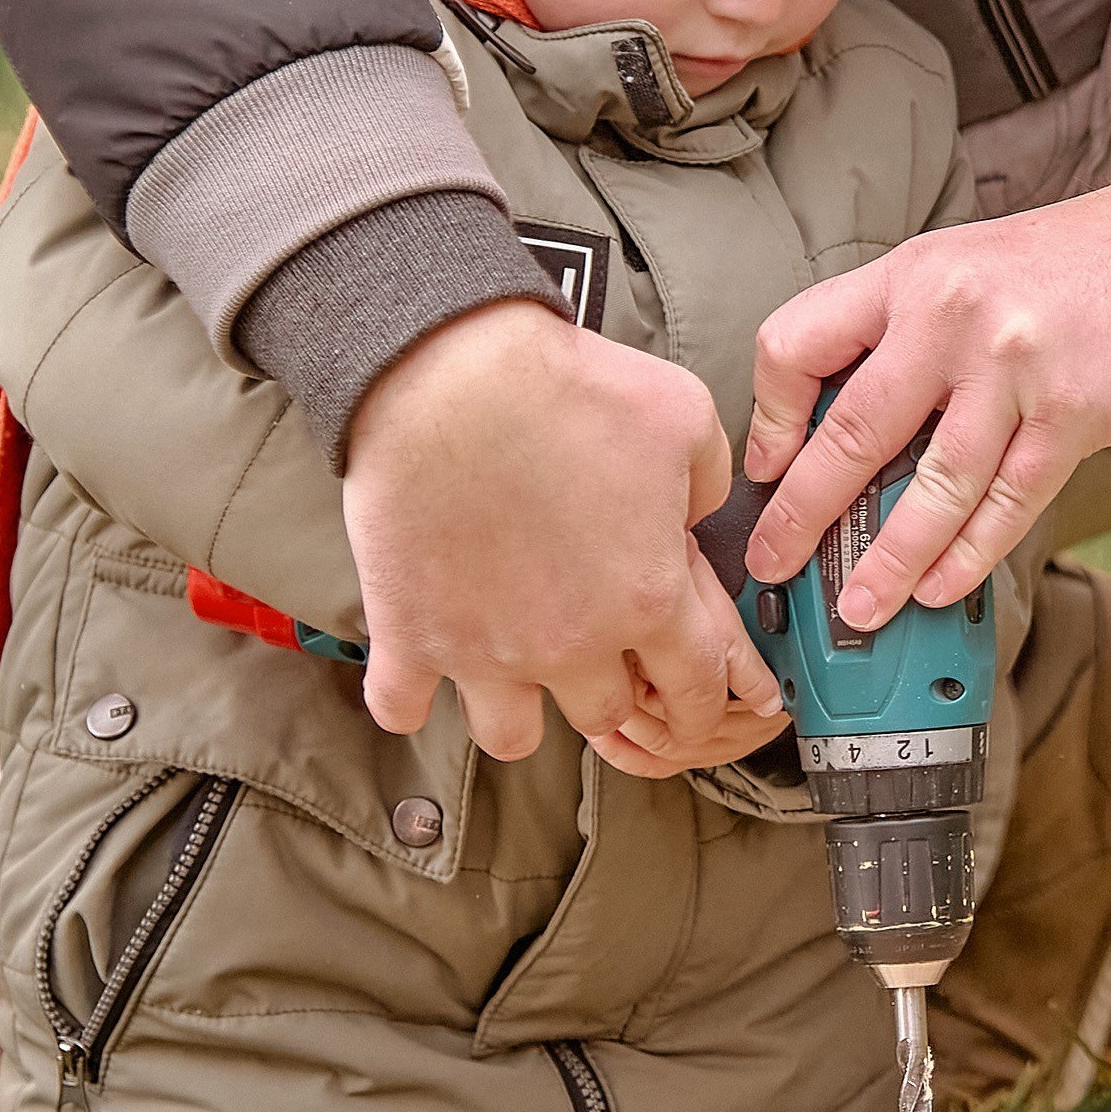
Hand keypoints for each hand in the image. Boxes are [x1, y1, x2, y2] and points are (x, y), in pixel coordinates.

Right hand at [343, 299, 779, 763]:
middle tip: (592, 652)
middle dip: (606, 688)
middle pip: (604, 716)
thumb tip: (695, 513)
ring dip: (516, 710)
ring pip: (511, 737)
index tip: (690, 709)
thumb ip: (707, 481)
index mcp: (646, 599)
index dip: (699, 704)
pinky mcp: (410, 638)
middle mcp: (570, 644)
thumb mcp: (683, 416)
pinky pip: (403, 710)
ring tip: (512, 666)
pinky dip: (410, 696)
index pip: (694, 689)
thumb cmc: (567, 386)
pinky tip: (424, 664)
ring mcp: (485, 653)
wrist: (453, 374)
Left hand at [742, 164, 1110, 627]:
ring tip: (858, 607)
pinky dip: (968, 556)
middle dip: (802, 515)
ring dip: (887, 561)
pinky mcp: (1077, 412)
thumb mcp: (972, 263)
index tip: (767, 468)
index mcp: (913, 272)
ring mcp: (1016, 365)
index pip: (797, 343)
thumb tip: (851, 425)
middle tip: (773, 564)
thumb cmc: (1087, 259)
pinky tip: (940, 586)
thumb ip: (911, 330)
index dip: (771, 418)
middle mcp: (953, 313)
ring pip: (930, 487)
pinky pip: (1006, 503)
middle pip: (850, 431)